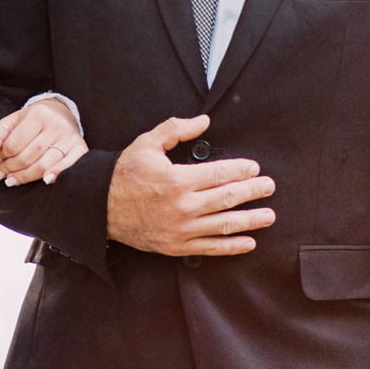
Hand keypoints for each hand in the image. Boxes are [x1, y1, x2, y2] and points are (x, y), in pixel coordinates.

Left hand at [0, 98, 86, 186]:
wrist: (61, 112)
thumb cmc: (32, 121)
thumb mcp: (12, 122)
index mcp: (37, 114)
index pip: (14, 143)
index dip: (2, 156)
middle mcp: (56, 124)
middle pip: (28, 155)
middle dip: (11, 168)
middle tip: (0, 176)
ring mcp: (70, 136)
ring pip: (45, 164)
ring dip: (26, 176)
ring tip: (12, 181)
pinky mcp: (81, 147)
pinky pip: (69, 165)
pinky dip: (57, 174)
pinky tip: (45, 181)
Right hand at [105, 115, 274, 255]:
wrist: (100, 208)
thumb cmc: (124, 174)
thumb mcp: (146, 144)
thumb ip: (176, 129)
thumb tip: (204, 121)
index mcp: (177, 179)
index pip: (220, 174)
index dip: (242, 170)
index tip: (254, 168)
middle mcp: (182, 206)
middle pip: (228, 198)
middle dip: (253, 192)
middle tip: (269, 187)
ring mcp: (180, 229)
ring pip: (225, 224)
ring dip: (251, 220)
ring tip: (269, 215)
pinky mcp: (176, 246)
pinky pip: (211, 247)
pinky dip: (233, 246)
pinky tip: (249, 242)